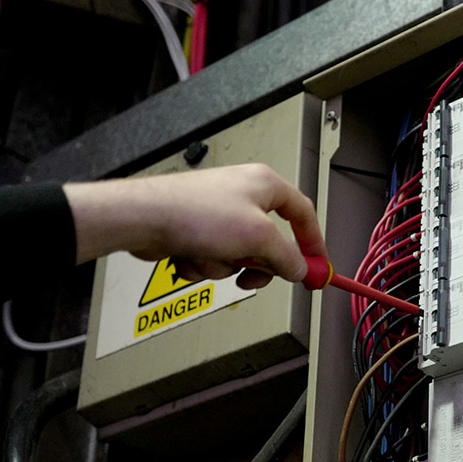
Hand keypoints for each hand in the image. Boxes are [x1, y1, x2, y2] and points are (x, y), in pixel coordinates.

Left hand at [63, 164, 325, 286]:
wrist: (145, 218)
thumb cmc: (196, 214)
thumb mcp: (257, 238)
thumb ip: (286, 257)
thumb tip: (300, 269)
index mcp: (265, 185)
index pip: (303, 214)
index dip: (313, 244)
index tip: (317, 268)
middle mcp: (243, 195)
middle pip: (269, 242)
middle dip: (255, 264)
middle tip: (250, 276)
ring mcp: (218, 214)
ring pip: (237, 257)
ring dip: (222, 265)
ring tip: (206, 255)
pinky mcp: (196, 230)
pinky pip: (212, 259)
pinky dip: (201, 264)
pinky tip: (187, 254)